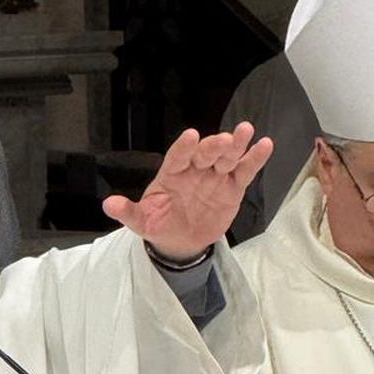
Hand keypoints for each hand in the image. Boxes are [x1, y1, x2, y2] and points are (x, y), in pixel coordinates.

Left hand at [102, 122, 272, 260]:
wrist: (180, 241)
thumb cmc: (159, 224)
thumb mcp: (141, 221)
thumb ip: (127, 212)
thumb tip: (108, 205)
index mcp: (171, 174)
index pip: (177, 156)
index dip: (184, 147)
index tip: (191, 136)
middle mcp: (194, 170)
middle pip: (205, 154)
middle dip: (214, 147)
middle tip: (224, 139)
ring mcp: (214, 177)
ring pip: (226, 158)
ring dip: (237, 145)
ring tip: (246, 131)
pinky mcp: (232, 187)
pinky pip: (244, 171)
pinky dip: (255, 159)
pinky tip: (265, 145)